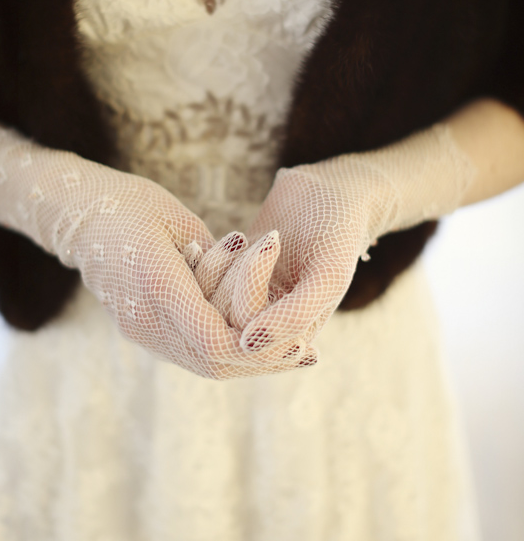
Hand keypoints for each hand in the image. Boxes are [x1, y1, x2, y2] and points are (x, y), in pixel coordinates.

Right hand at [0, 129, 313, 377]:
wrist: (77, 215)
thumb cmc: (132, 204)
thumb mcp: (181, 222)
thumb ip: (217, 264)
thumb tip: (251, 298)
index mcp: (157, 284)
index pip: (213, 340)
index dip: (257, 345)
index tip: (295, 338)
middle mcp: (145, 318)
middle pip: (212, 363)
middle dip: (263, 362)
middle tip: (307, 352)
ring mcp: (139, 329)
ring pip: (202, 364)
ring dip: (248, 362)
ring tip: (291, 353)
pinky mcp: (139, 329)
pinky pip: (189, 352)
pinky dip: (225, 351)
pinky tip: (254, 342)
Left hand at [203, 125, 475, 351]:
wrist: (334, 193)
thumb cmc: (338, 233)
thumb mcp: (327, 277)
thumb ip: (294, 316)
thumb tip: (246, 347)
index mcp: (295, 335)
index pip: (248, 334)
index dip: (250, 287)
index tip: (273, 240)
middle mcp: (268, 323)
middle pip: (225, 318)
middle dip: (240, 271)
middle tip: (271, 236)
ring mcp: (247, 298)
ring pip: (211, 301)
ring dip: (221, 264)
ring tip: (245, 236)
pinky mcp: (231, 276)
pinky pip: (202, 284)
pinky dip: (204, 260)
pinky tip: (209, 241)